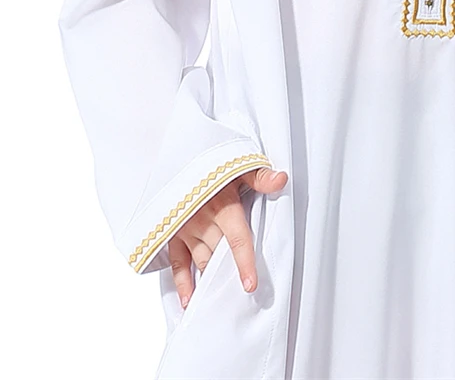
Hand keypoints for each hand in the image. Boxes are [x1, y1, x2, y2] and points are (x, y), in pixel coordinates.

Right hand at [168, 166, 287, 307]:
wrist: (177, 154)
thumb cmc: (211, 161)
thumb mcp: (238, 164)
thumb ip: (260, 176)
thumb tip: (282, 179)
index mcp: (222, 207)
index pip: (237, 240)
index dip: (245, 263)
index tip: (250, 285)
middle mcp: (202, 221)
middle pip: (219, 254)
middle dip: (230, 273)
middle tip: (241, 297)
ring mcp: (184, 229)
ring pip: (201, 260)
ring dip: (211, 279)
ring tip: (220, 299)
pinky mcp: (171, 233)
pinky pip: (177, 262)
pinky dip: (182, 283)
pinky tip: (190, 300)